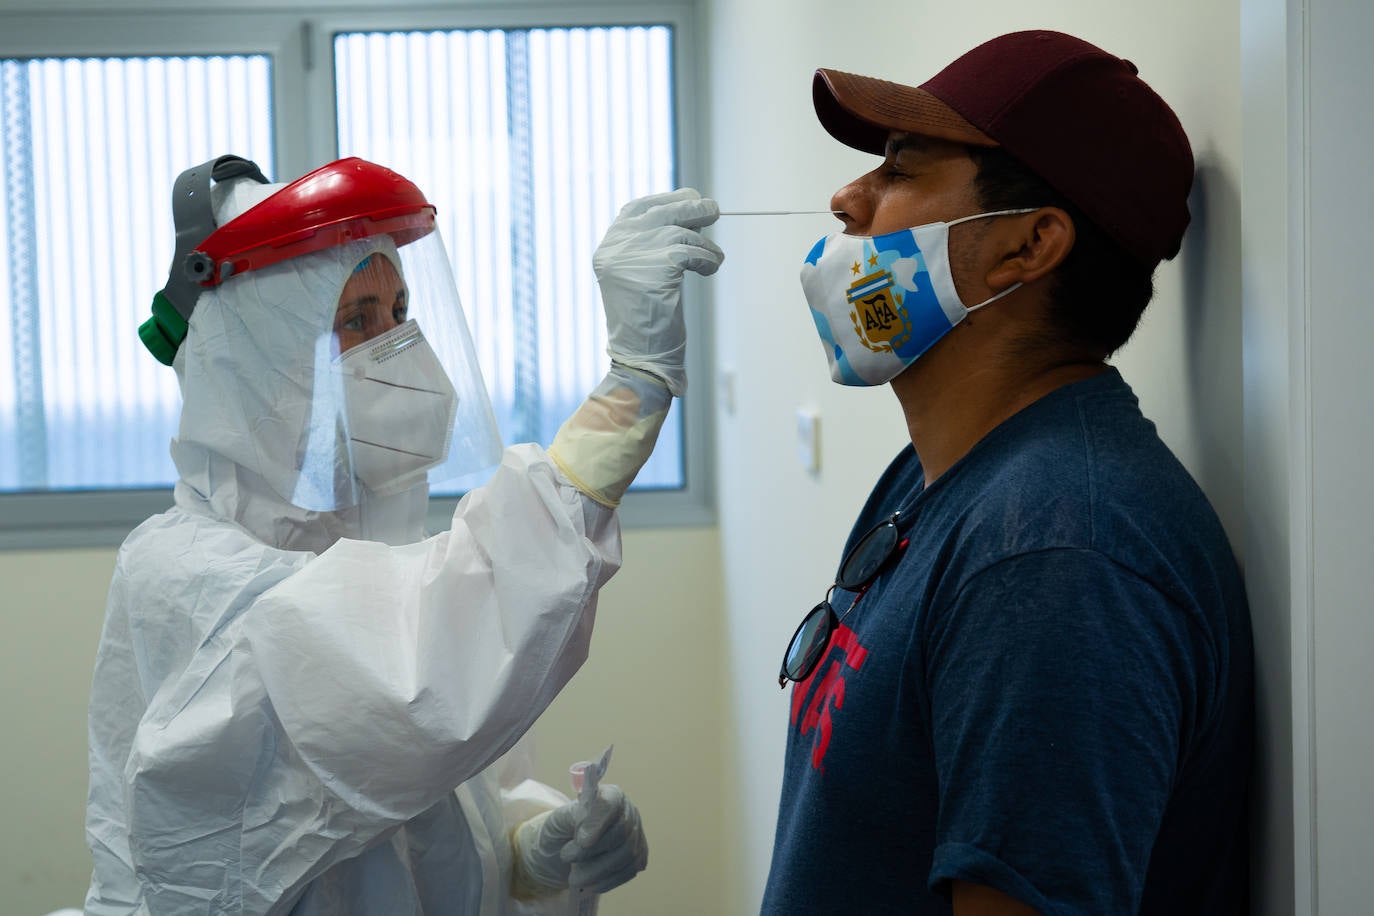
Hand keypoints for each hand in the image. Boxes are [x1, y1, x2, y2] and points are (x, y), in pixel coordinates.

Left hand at [513, 784, 647, 894]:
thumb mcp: (559, 819)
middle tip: (566, 857)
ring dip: (597, 871)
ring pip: (626, 855)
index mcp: (610, 795)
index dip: (598, 822)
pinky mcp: (638, 859)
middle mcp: (628, 813)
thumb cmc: (563, 829)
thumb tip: (586, 830)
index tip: (581, 840)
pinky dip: (607, 881)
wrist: (566, 850)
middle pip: (621, 832)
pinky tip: (589, 884)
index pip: (610, 803)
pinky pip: (628, 872)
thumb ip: (571, 818)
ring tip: (573, 877)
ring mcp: (636, 836)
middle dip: (591, 851)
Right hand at [593, 188, 723, 396]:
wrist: (642, 359)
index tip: (688, 198)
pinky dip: (707, 258)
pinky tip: (710, 268)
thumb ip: (652, 246)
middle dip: (691, 209)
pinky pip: (691, 251)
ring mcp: (632, 259)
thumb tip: (689, 211)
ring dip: (704, 243)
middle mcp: (615, 250)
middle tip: (714, 210)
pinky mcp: (654, 271)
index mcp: (607, 250)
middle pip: (659, 214)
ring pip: (679, 232)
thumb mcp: (641, 277)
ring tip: (714, 258)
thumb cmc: (647, 323)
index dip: (664, 200)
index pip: (635, 210)